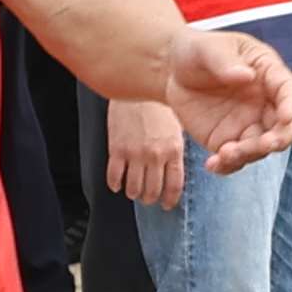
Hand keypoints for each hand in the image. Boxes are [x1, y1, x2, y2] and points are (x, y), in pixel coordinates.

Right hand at [100, 92, 191, 210]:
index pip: (174, 185)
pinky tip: (117, 184)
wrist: (137, 86)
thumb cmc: (159, 104)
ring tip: (133, 191)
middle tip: (148, 199)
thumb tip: (176, 170)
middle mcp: (155, 155)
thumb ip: (176, 149)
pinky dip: (115, 184)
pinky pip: (114, 176)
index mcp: (174, 150)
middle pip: (152, 190)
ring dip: (133, 193)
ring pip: (133, 188)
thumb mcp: (177, 127)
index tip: (166, 205)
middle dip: (150, 199)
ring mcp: (135, 154)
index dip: (169, 200)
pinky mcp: (116, 149)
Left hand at [165, 29, 291, 164]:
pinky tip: (213, 164)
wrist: (172, 71)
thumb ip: (226, 61)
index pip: (287, 90)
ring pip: (261, 147)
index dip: (291, 104)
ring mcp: (247, 124)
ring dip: (249, 154)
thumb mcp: (207, 48)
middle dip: (278, 138)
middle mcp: (264, 102)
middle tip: (265, 144)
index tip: (286, 116)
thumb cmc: (196, 51)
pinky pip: (235, 160)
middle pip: (283, 126)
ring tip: (224, 153)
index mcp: (267, 73)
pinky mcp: (228, 140)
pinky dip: (228, 166)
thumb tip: (247, 76)